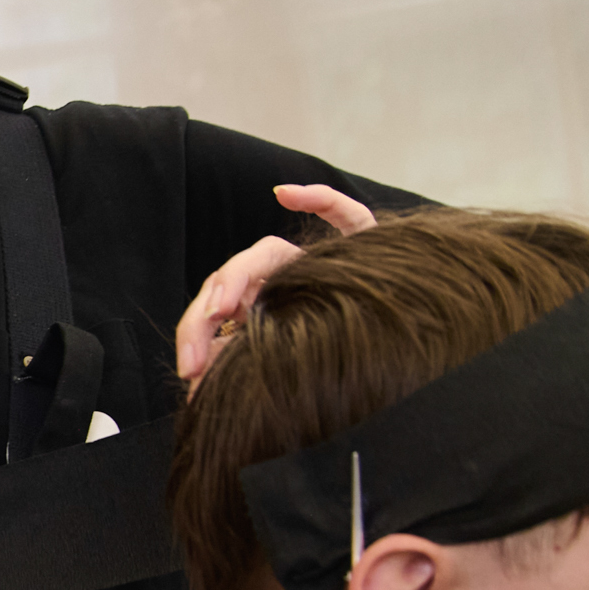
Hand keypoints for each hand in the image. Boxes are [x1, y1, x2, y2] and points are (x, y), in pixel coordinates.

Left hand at [176, 185, 377, 388]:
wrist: (399, 347)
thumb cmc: (335, 361)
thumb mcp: (274, 370)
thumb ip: (235, 366)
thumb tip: (193, 393)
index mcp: (266, 301)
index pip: (218, 303)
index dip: (195, 331)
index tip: (189, 372)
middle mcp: (286, 277)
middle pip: (233, 277)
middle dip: (203, 316)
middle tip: (193, 364)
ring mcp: (320, 263)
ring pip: (269, 253)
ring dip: (237, 276)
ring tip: (219, 310)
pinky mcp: (362, 250)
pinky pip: (344, 213)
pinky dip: (317, 200)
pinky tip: (284, 196)